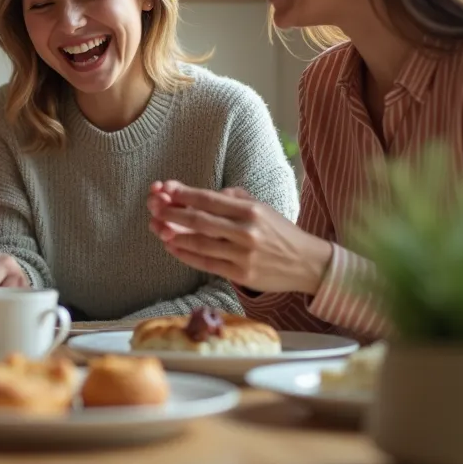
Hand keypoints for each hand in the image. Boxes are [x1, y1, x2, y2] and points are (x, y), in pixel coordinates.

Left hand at [146, 180, 332, 294]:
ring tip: (158, 229)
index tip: (166, 189)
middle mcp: (246, 231)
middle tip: (154, 208)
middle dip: (172, 213)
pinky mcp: (241, 274)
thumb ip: (233, 198)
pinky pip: (206, 263)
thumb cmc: (280, 232)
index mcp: (251, 210)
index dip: (184, 194)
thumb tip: (198, 194)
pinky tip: (172, 247)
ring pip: (200, 243)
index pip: (209, 199)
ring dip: (174, 235)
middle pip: (199, 220)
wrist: (308, 263)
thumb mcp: (262, 207)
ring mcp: (243, 255)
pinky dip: (186, 255)